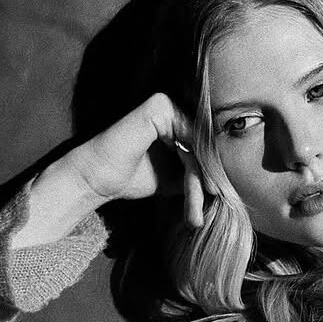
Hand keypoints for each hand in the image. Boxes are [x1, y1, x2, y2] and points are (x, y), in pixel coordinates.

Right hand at [14, 93, 206, 246]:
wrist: (97, 180)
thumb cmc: (129, 177)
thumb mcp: (173, 177)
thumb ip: (196, 173)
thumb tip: (225, 184)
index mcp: (174, 119)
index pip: (202, 148)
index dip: (211, 177)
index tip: (214, 206)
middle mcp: (171, 108)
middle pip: (203, 149)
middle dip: (206, 185)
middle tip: (201, 216)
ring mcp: (166, 105)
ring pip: (198, 149)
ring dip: (199, 185)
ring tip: (194, 214)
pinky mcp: (160, 107)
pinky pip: (189, 143)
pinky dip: (194, 171)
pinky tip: (197, 193)